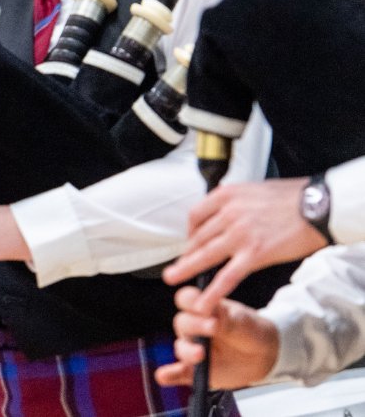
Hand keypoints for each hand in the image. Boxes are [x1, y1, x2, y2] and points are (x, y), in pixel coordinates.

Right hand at [154, 286, 278, 389]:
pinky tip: (165, 376)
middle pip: (182, 323)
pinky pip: (178, 373)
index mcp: (204, 308)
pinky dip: (170, 375)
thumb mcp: (242, 322)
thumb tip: (212, 320)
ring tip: (201, 355)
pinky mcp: (193, 369)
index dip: (189, 300)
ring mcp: (192, 348)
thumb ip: (226, 320)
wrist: (263, 355)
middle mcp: (193, 328)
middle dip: (195, 326)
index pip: (187, 299)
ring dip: (187, 351)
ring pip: (181, 348)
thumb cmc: (250, 330)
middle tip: (212, 328)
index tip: (202, 306)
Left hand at [163, 178, 325, 312]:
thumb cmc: (293, 197)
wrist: (319, 206)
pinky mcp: (254, 254)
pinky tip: (203, 303)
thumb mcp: (255, 188)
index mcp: (226, 196)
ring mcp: (239, 235)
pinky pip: (227, 276)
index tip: (191, 241)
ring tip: (173, 279)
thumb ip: (235, 200)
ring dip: (186, 269)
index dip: (190, 231)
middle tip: (179, 266)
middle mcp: (228, 214)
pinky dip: (212, 292)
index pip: (196, 215)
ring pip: (204, 256)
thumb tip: (225, 207)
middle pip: (198, 238)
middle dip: (188, 254)